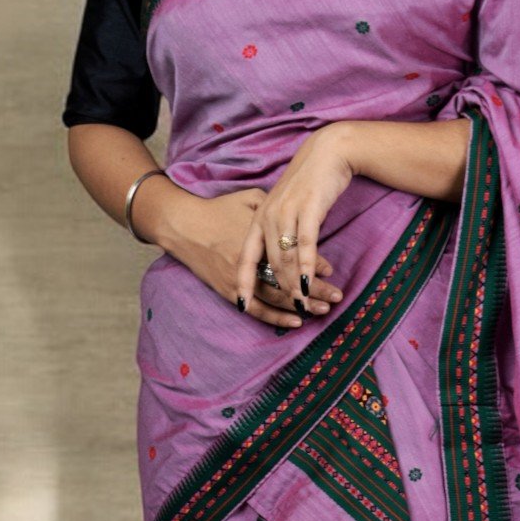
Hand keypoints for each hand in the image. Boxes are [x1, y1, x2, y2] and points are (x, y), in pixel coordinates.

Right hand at [148, 183, 343, 330]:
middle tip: (337, 296)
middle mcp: (249, 258)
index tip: (332, 270)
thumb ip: (276, 207)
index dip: (312, 263)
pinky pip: (256, 308)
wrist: (182, 223)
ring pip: (276, 297)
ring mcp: (237, 277)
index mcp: (258, 235)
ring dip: (301, 305)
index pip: (291, 254)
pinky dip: (276, 316)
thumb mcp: (250, 199)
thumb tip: (301, 215)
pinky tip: (295, 321)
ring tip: (323, 310)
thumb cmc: (218, 209)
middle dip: (315, 290)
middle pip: (288, 279)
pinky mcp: (227, 289)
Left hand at [233, 124, 357, 325]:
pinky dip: (306, 267)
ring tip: (303, 305)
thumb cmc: (308, 181)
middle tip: (291, 312)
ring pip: (287, 258)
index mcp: (260, 218)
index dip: (243, 281)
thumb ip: (277, 226)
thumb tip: (280, 253)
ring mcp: (287, 214)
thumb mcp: (285, 204)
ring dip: (295, 284)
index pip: (247, 256)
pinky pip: (305, 245)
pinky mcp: (307, 210)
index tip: (241, 303)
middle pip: (270, 263)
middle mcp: (269, 217)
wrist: (326, 153)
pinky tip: (309, 284)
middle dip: (279, 290)